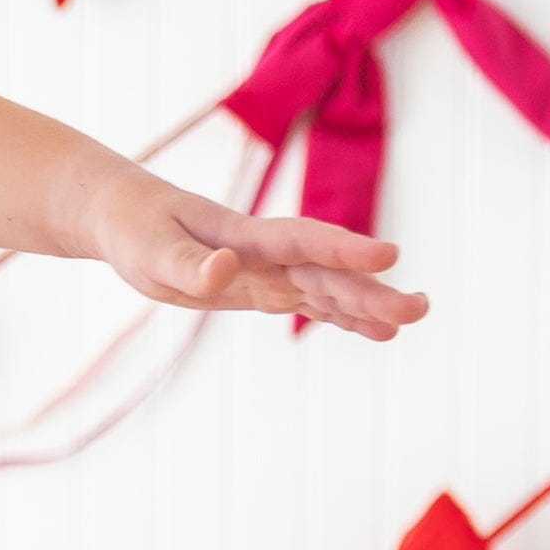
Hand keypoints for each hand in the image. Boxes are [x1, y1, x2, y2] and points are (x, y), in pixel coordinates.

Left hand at [81, 168, 428, 341]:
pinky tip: (379, 331)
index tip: (388, 255)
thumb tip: (225, 271)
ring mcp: (266, 272)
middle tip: (419, 308)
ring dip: (366, 305)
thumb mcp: (147, 250)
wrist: (130, 218)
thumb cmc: (135, 229)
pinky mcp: (260, 289)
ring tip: (412, 320)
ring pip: (324, 289)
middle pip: (324, 272)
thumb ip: (187, 264)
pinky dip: (342, 317)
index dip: (342, 249)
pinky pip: (307, 304)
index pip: (299, 241)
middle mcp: (264, 254)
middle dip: (369, 290)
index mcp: (242, 236)